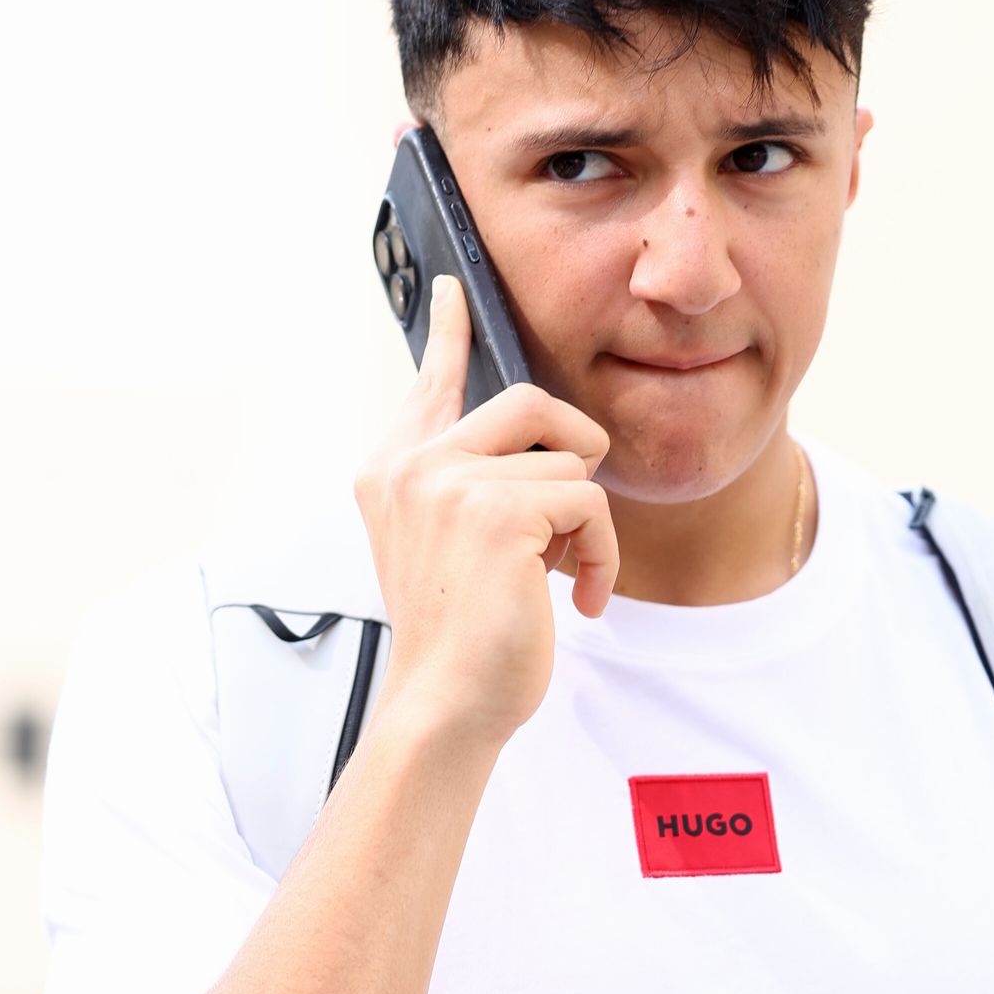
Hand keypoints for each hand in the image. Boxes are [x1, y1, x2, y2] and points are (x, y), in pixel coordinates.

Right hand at [354, 274, 617, 748]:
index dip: (447, 331)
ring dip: (586, 529)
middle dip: (573, 446)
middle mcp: (412, 467)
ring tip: (564, 582)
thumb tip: (547, 448)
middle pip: (528, 403)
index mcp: (392, 473)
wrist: (445, 705)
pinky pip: (590, 503)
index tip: (453, 288)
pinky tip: (579, 600)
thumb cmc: (458, 640)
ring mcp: (451, 482)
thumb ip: (471, 488)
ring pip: (570, 463)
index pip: (429, 383)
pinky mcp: (500, 511)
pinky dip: (600, 556)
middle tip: (575, 510)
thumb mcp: (448, 548)